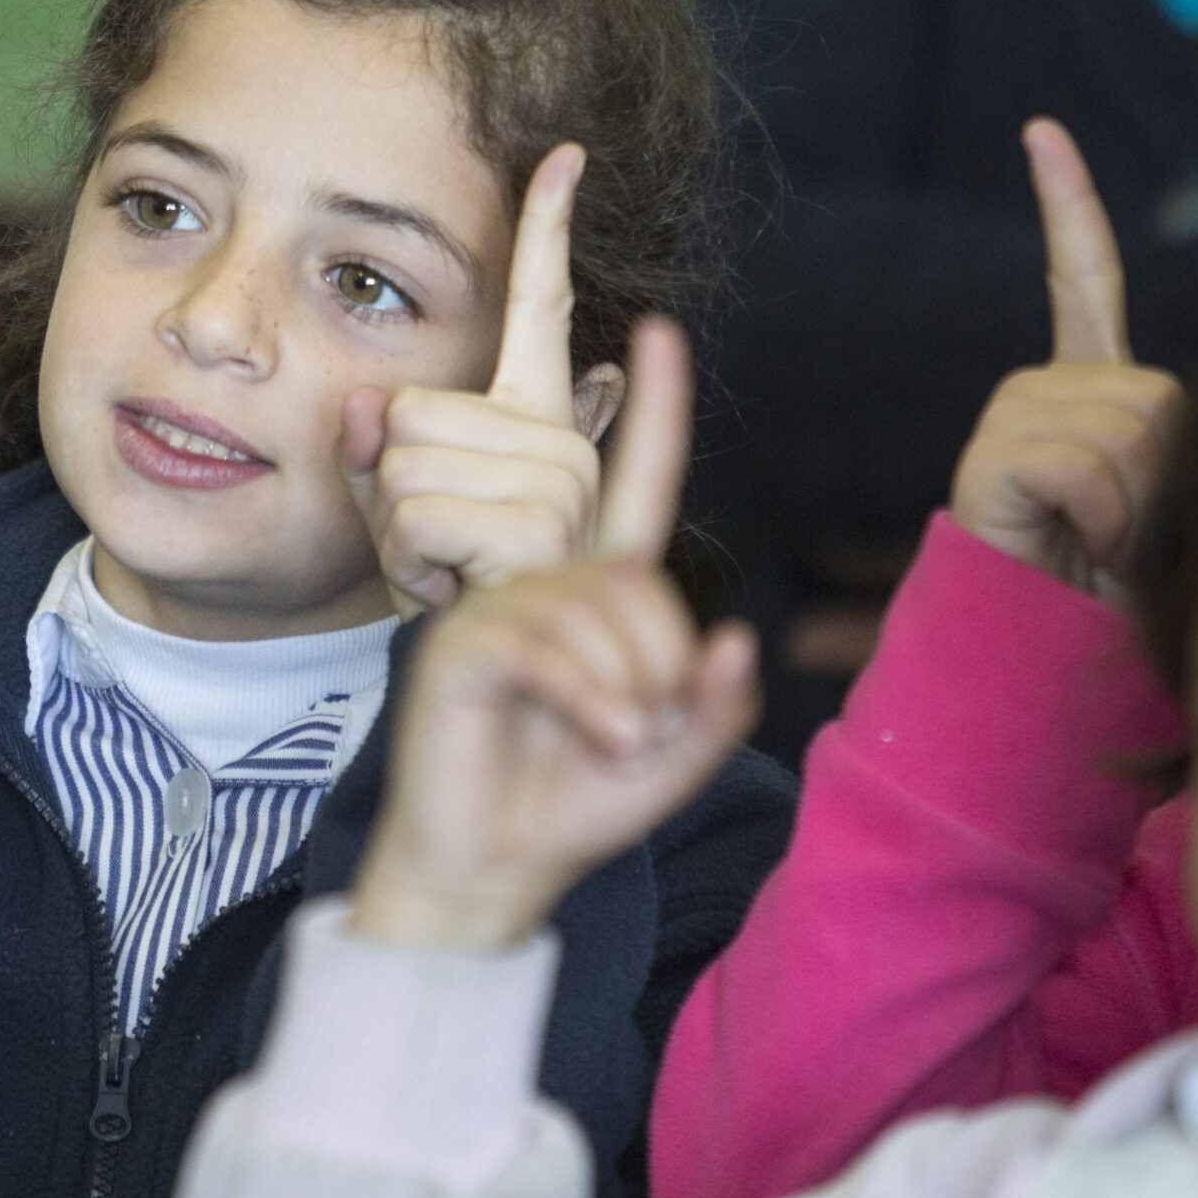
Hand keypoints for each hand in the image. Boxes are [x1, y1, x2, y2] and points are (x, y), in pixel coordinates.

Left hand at [341, 145, 620, 613]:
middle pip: (407, 411)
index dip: (547, 230)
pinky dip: (408, 563)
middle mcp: (564, 446)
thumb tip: (361, 404)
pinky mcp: (542, 531)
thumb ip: (368, 456)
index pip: (542, 311)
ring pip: (400, 462)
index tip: (562, 155)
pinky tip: (451, 594)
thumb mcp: (390, 525)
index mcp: (539, 428)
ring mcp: (563, 486)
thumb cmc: (445, 612)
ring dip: (396, 535)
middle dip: (389, 491)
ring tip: (448, 578)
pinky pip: (416, 512)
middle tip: (438, 557)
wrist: (482, 705)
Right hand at [348, 318, 758, 951]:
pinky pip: (547, 644)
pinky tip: (604, 737)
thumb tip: (736, 639)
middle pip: (636, 574)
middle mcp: (545, 583)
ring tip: (618, 741)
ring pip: (596, 606)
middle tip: (644, 728)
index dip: (654, 412)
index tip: (659, 334)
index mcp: (598, 592)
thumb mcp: (676, 756)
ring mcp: (498, 607)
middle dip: (663, 659)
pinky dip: (592, 699)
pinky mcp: (461, 642)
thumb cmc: (575, 801)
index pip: (637, 486)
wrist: (491, 864)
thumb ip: (718, 703)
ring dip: (629, 688)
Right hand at [949, 119, 1182, 600]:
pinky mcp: (994, 458)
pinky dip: (1103, 513)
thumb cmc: (1107, 590)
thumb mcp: (1162, 496)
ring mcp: (1012, 419)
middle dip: (1165, 474)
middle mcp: (1039, 392)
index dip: (1067, 204)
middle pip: (1155, 393)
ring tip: (1099, 551)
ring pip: (1127, 430)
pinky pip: (1083, 460)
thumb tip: (1168, 417)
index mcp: (1080, 389)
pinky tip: (1078, 543)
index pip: (1080, 279)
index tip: (1040, 132)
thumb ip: (1168, 434)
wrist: (1036, 655)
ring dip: (1136, 507)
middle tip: (1127, 539)